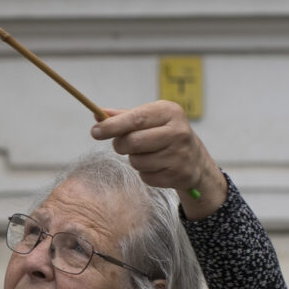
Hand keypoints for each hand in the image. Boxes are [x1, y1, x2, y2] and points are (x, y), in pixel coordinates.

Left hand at [89, 101, 225, 217]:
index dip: (112, 126)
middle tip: (122, 145)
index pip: (136, 118)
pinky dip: (144, 173)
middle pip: (133, 141)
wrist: (194, 159)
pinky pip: (146, 176)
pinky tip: (156, 166)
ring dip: (134, 160)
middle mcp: (178, 131)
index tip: (95, 131)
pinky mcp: (178, 174)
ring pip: (137, 161)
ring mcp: (180, 154)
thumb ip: (122, 116)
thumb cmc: (163, 133)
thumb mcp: (149, 119)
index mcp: (169, 111)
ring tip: (146, 154)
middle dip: (120, 145)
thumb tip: (96, 113)